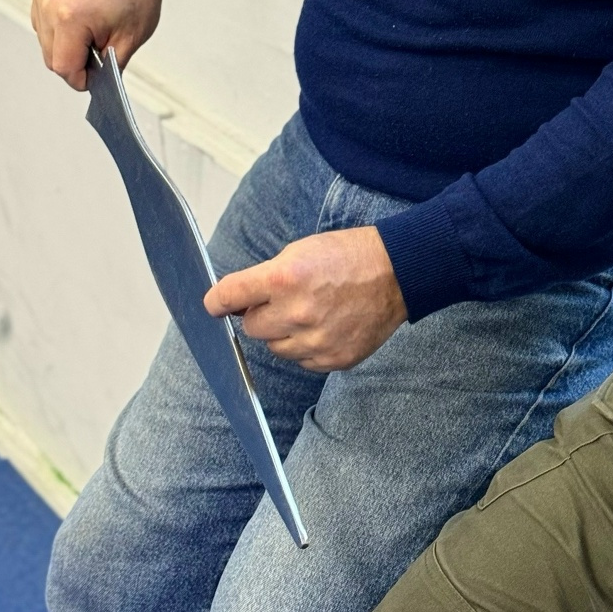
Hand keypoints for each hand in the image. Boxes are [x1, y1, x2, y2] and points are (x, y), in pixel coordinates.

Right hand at [31, 0, 173, 89]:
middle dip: (75, 60)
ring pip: (44, 40)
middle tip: (98, 49)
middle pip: (51, 56)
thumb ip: (107, 68)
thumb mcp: (129, 41)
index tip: (93, 78)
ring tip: (91, 29)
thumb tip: (94, 83)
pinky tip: (79, 16)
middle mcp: (51, 2)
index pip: (63, 66)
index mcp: (72, 16)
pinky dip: (58, 26)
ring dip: (65, 43)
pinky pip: (42, 20)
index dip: (80, 78)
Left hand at [205, 226, 408, 372]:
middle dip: (261, 314)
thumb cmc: (348, 255)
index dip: (217, 301)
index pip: (228, 296)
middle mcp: (296, 313)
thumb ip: (266, 276)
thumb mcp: (301, 250)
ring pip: (275, 348)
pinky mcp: (333, 359)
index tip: (214, 305)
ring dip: (284, 333)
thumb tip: (237, 301)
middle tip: (285, 300)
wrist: (398, 272)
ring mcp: (316, 340)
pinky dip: (307, 347)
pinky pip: (302, 361)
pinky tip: (327, 326)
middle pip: (251, 327)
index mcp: (284, 278)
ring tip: (312, 312)